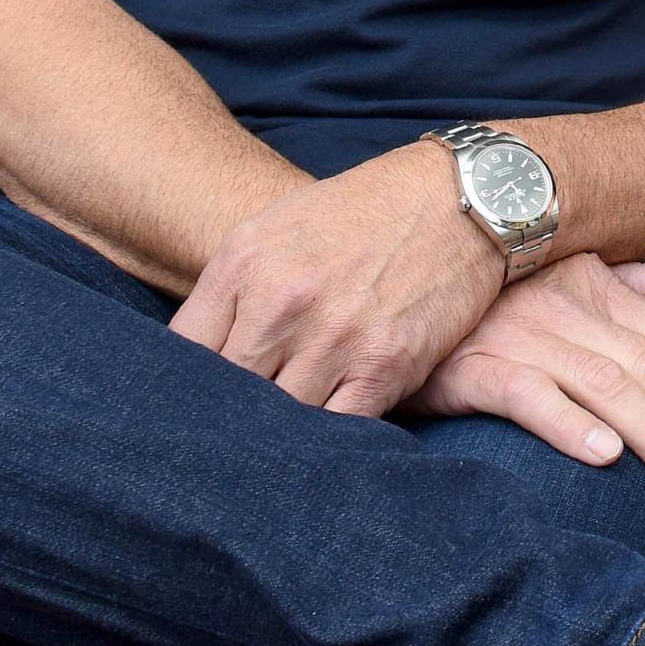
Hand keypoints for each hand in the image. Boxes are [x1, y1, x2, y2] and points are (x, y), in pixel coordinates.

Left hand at [172, 142, 506, 414]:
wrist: (462, 197)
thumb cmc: (365, 213)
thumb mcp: (279, 227)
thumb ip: (235, 289)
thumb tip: (199, 359)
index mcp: (244, 262)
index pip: (182, 351)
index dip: (185, 384)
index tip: (194, 402)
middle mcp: (282, 300)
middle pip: (226, 392)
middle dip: (227, 415)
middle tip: (229, 437)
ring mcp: (333, 336)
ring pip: (277, 420)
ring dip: (278, 435)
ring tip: (275, 448)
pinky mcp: (384, 365)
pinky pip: (336, 430)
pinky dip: (327, 443)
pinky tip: (322, 445)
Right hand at [413, 255, 644, 507]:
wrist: (393, 304)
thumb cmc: (490, 306)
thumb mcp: (569, 282)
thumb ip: (639, 289)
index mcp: (595, 284)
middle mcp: (564, 305)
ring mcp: (518, 335)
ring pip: (606, 386)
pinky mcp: (471, 367)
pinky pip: (528, 396)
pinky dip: (569, 425)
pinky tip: (604, 458)